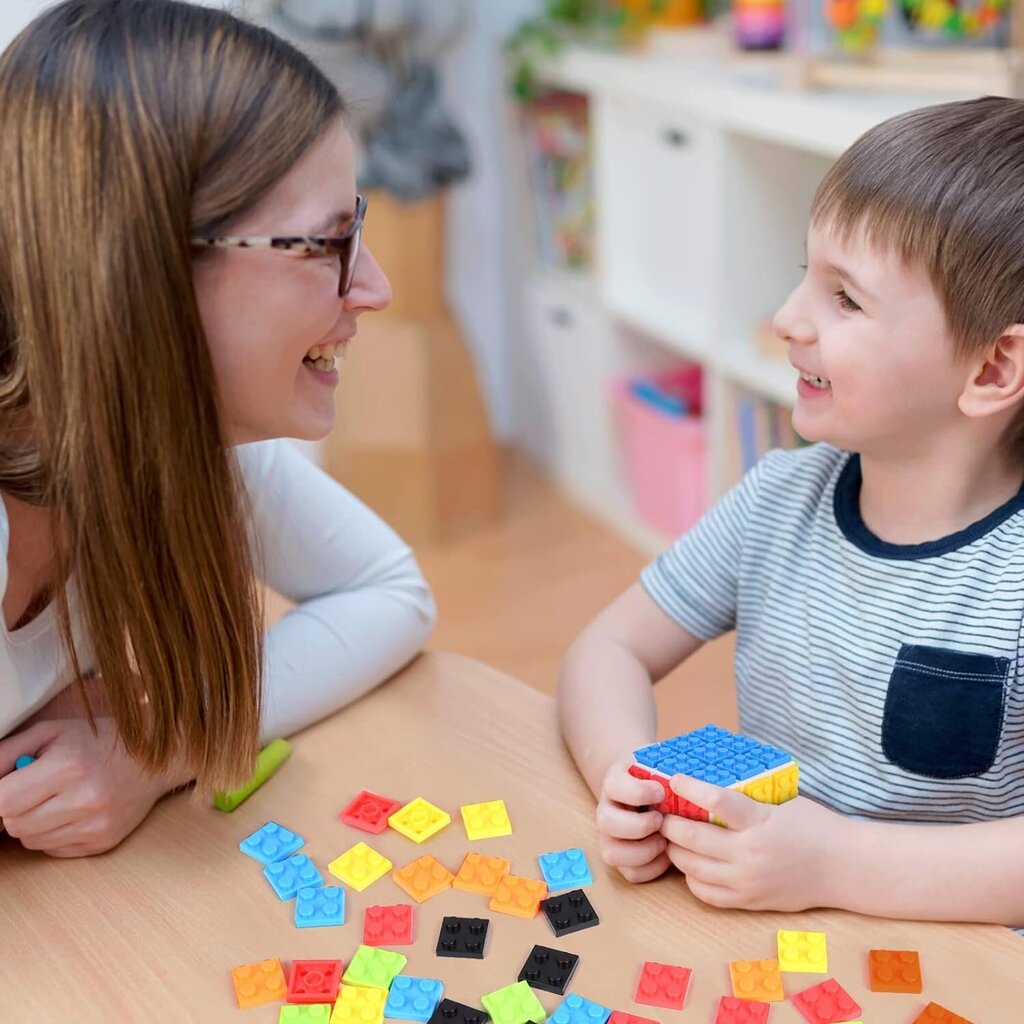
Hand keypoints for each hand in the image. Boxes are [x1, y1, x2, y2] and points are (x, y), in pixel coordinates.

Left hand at [0, 718, 184, 856]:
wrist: (158, 756)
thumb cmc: (100, 739)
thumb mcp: (53, 732)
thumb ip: (8, 753)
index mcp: (70, 765)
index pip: (4, 801)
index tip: (7, 787)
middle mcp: (85, 799)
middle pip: (14, 825)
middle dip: (13, 809)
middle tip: (34, 790)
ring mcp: (96, 824)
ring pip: (31, 840)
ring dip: (33, 823)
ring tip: (56, 799)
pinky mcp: (103, 842)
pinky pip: (53, 849)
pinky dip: (53, 834)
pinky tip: (72, 812)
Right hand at [595, 757, 672, 882]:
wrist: (649, 790)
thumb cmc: (660, 778)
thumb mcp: (660, 765)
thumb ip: (669, 770)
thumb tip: (692, 781)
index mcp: (614, 783)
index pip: (615, 786)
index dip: (639, 792)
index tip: (661, 792)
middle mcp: (607, 811)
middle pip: (606, 822)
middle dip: (639, 825)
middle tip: (661, 820)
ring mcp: (611, 837)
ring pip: (612, 853)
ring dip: (643, 851)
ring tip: (664, 841)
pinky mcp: (623, 859)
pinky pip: (631, 873)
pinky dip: (652, 868)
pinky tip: (666, 854)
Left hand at [660, 774, 846, 910]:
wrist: (844, 868)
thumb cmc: (814, 826)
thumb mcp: (781, 802)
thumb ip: (745, 799)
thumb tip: (708, 784)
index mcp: (760, 822)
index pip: (714, 801)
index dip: (688, 788)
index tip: (673, 780)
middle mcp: (750, 854)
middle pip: (693, 839)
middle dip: (670, 824)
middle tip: (663, 813)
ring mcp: (748, 882)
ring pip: (692, 868)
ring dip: (675, 851)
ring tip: (672, 837)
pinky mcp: (749, 902)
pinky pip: (707, 894)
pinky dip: (692, 878)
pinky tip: (691, 865)